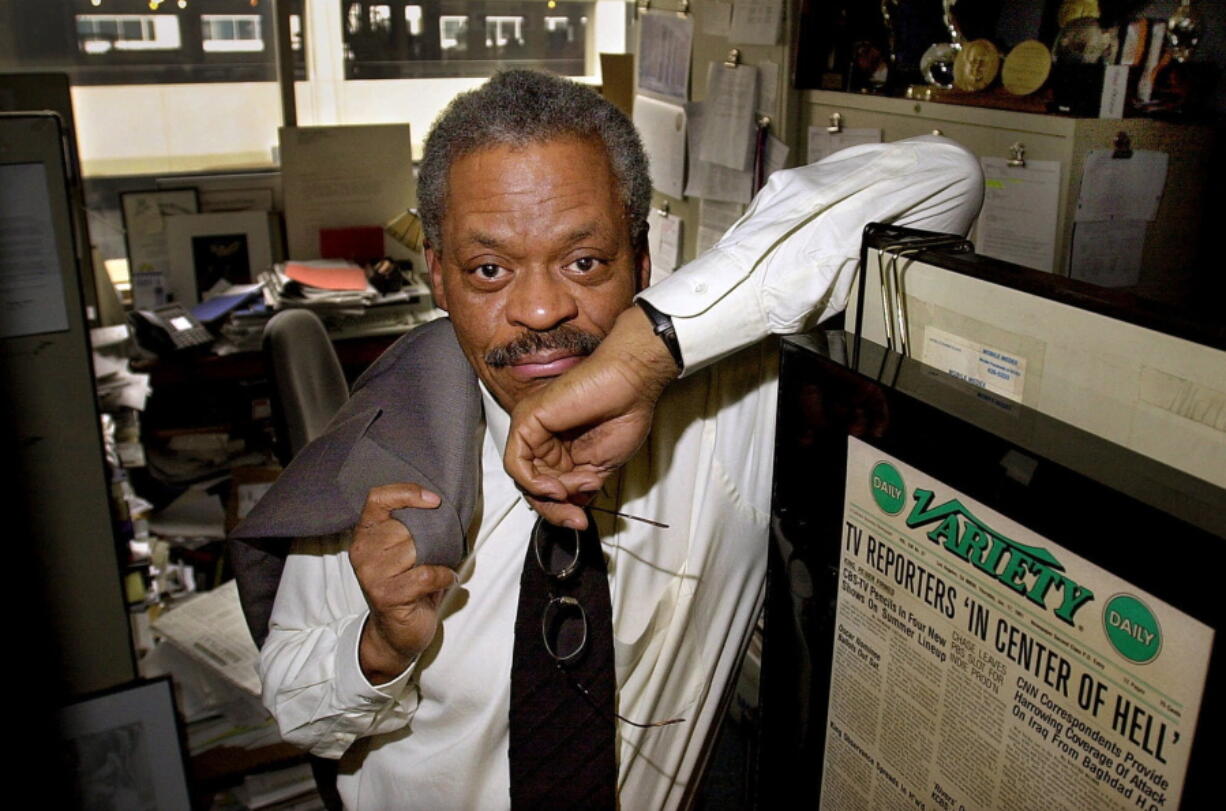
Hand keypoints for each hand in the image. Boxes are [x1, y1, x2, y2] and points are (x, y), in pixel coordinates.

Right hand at [350, 483, 456, 683]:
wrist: (396, 632)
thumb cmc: (406, 584)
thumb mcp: (405, 549)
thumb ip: (412, 526)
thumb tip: (442, 504)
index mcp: (365, 533)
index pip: (377, 498)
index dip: (407, 492)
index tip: (435, 500)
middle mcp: (362, 551)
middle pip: (403, 525)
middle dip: (430, 535)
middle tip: (440, 547)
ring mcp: (371, 574)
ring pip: (414, 549)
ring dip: (437, 557)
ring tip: (441, 565)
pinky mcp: (385, 595)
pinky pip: (424, 575)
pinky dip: (443, 576)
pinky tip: (448, 579)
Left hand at [504, 305, 679, 528]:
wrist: (631, 385)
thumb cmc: (624, 413)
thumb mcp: (600, 467)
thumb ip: (580, 487)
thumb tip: (569, 507)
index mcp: (560, 448)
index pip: (548, 488)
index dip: (562, 509)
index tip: (581, 519)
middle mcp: (542, 439)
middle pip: (534, 487)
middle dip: (555, 508)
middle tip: (576, 518)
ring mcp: (533, 429)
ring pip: (524, 479)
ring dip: (548, 496)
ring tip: (573, 492)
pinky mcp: (527, 421)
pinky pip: (517, 463)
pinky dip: (534, 482)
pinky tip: (556, 486)